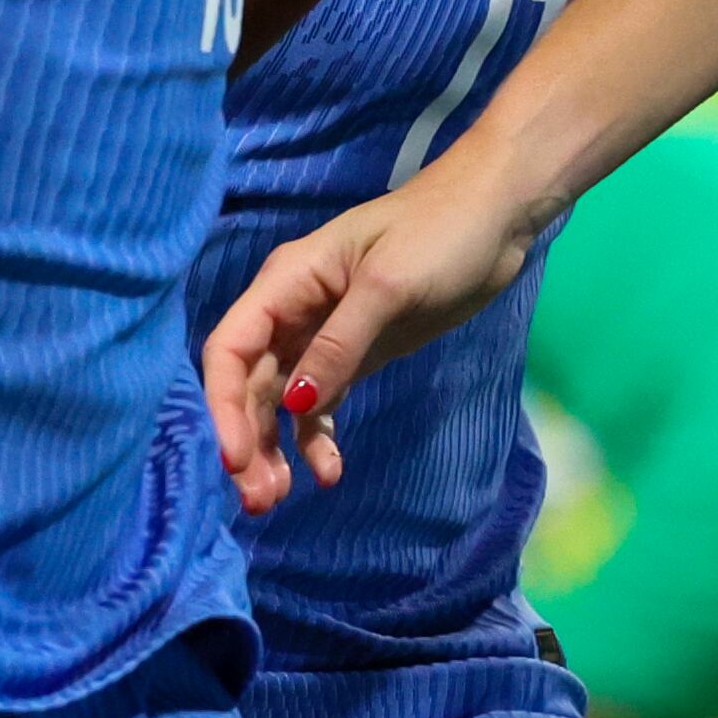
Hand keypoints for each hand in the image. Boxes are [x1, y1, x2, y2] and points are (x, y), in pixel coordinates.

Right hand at [205, 162, 537, 511]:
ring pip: (279, 399)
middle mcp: (294, 310)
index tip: (234, 459)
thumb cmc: (440, 234)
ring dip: (274, 448)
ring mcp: (323, 333)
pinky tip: (329, 472)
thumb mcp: (388, 286)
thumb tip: (295, 404)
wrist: (495, 217)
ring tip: (279, 500)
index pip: (230, 349)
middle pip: (249, 384)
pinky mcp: (355, 352)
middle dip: (247, 441)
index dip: (222, 406)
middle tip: (260, 500)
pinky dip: (317, 438)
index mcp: (287, 282)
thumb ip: (339, 344)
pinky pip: (320, 403)